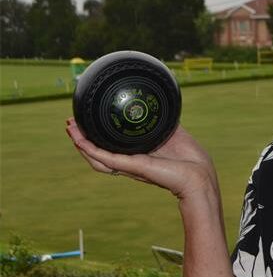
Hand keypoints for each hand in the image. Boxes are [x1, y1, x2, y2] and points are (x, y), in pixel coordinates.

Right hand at [66, 118, 217, 200]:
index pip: (111, 149)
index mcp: (138, 155)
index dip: (96, 138)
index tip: (86, 123)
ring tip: (70, 129)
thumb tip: (158, 101)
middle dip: (82, 140)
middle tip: (70, 125)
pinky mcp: (133, 167)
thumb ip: (162, 119)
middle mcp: (130, 163)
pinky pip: (106, 159)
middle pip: (97, 154)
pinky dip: (91, 150)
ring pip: (96, 158)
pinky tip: (80, 140)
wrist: (199, 174)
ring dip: (81, 144)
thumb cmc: (190, 158)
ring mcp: (130, 166)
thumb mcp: (172, 131)